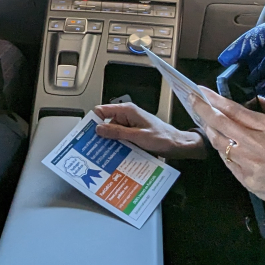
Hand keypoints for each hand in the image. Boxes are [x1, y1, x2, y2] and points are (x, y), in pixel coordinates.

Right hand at [92, 101, 207, 158]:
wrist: (177, 145)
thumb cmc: (163, 138)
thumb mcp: (138, 136)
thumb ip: (118, 132)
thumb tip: (99, 129)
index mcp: (127, 111)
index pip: (102, 110)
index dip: (93, 121)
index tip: (86, 133)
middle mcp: (127, 116)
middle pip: (105, 123)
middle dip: (100, 134)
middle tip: (93, 148)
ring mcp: (129, 125)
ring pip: (112, 132)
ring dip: (109, 142)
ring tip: (103, 154)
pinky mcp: (132, 133)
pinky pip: (120, 138)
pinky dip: (117, 145)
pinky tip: (115, 154)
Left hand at [194, 86, 264, 227]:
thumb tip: (260, 99)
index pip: (234, 110)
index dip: (216, 99)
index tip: (203, 91)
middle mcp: (254, 143)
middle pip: (220, 123)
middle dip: (202, 109)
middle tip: (192, 99)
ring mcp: (246, 162)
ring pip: (218, 141)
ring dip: (207, 128)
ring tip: (202, 120)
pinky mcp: (243, 178)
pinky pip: (225, 160)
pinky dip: (219, 148)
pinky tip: (216, 142)